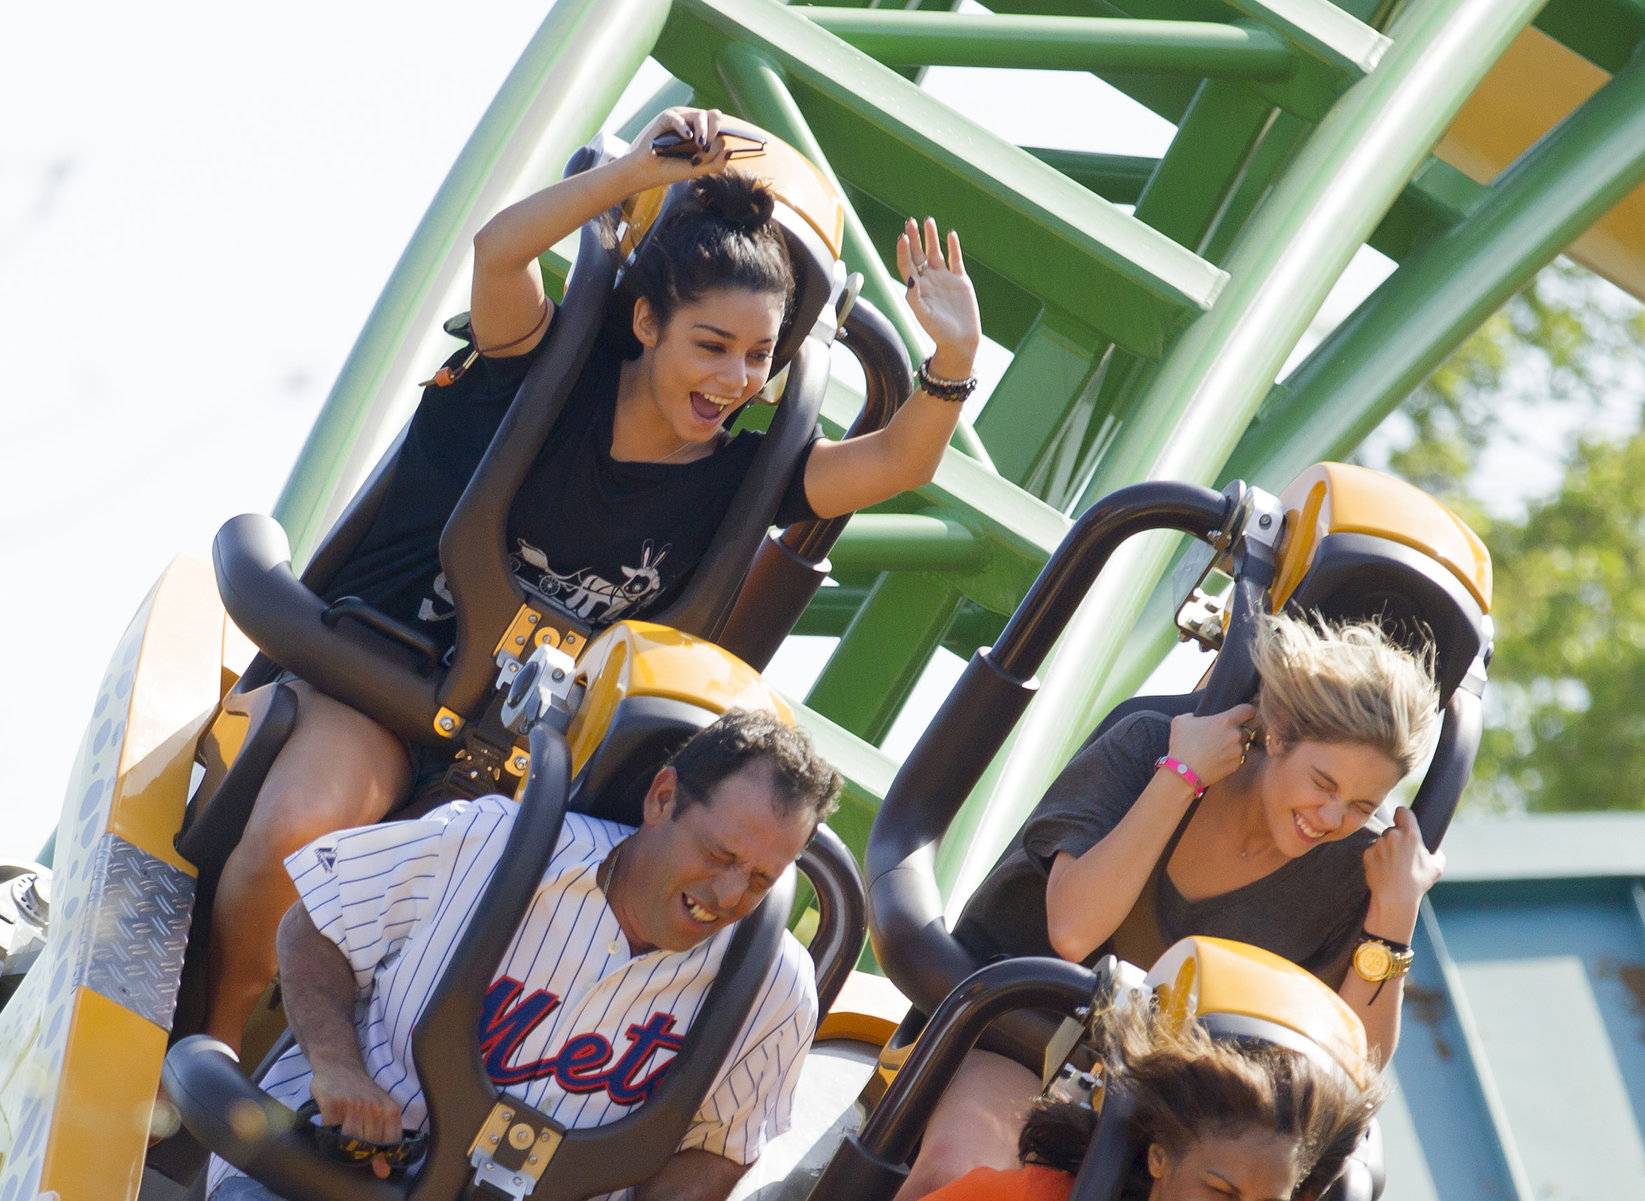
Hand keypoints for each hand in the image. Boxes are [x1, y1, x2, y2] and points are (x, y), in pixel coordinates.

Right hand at [309, 1062, 403, 1167]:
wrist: (340, 1065)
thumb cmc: (363, 1092)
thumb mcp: (381, 1109)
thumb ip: (385, 1138)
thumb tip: (383, 1172)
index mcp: (389, 1109)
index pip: (389, 1143)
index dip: (381, 1157)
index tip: (376, 1165)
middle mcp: (373, 1106)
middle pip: (369, 1144)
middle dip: (361, 1153)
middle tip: (353, 1151)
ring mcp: (352, 1104)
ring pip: (350, 1139)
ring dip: (344, 1146)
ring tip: (341, 1142)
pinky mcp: (332, 1102)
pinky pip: (331, 1129)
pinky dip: (329, 1135)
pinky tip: (331, 1130)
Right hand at [628, 106, 733, 183]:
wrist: (648, 172)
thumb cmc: (672, 169)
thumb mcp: (698, 169)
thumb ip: (716, 163)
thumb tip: (731, 150)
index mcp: (703, 133)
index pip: (721, 129)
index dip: (720, 141)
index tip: (711, 156)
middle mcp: (694, 123)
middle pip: (715, 115)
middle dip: (715, 130)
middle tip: (707, 146)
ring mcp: (681, 119)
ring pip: (700, 114)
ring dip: (703, 130)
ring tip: (700, 144)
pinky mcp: (665, 119)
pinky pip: (677, 117)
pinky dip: (684, 126)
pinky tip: (687, 137)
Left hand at [897, 216, 980, 379]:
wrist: (960, 341)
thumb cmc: (938, 332)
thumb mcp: (923, 315)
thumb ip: (915, 297)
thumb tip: (910, 277)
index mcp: (917, 288)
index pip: (906, 264)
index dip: (903, 251)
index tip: (902, 237)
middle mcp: (929, 280)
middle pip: (918, 254)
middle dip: (914, 237)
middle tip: (910, 221)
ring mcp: (944, 279)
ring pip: (936, 253)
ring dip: (931, 237)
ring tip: (928, 220)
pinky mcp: (960, 280)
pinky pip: (956, 259)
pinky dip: (953, 247)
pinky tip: (950, 233)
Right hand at [1163, 703, 1256, 793]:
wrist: (1183, 772)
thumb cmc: (1182, 745)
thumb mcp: (1181, 721)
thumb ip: (1193, 716)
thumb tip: (1194, 718)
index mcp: (1225, 721)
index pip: (1248, 710)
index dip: (1247, 712)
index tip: (1244, 715)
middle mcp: (1235, 735)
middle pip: (1246, 730)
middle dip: (1236, 732)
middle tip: (1221, 736)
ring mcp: (1237, 751)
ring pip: (1242, 745)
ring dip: (1234, 746)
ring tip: (1218, 750)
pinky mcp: (1235, 765)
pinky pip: (1238, 759)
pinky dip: (1230, 758)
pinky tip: (1217, 759)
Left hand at [1362, 806, 1443, 939]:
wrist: (1395, 898)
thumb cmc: (1417, 883)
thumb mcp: (1436, 868)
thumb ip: (1437, 854)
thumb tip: (1436, 852)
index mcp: (1411, 834)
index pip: (1403, 811)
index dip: (1402, 815)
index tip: (1402, 819)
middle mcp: (1393, 835)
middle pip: (1392, 829)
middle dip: (1395, 838)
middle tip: (1401, 855)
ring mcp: (1378, 844)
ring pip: (1381, 841)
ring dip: (1385, 849)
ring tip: (1393, 867)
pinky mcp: (1367, 854)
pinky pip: (1372, 852)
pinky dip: (1376, 859)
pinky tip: (1384, 871)